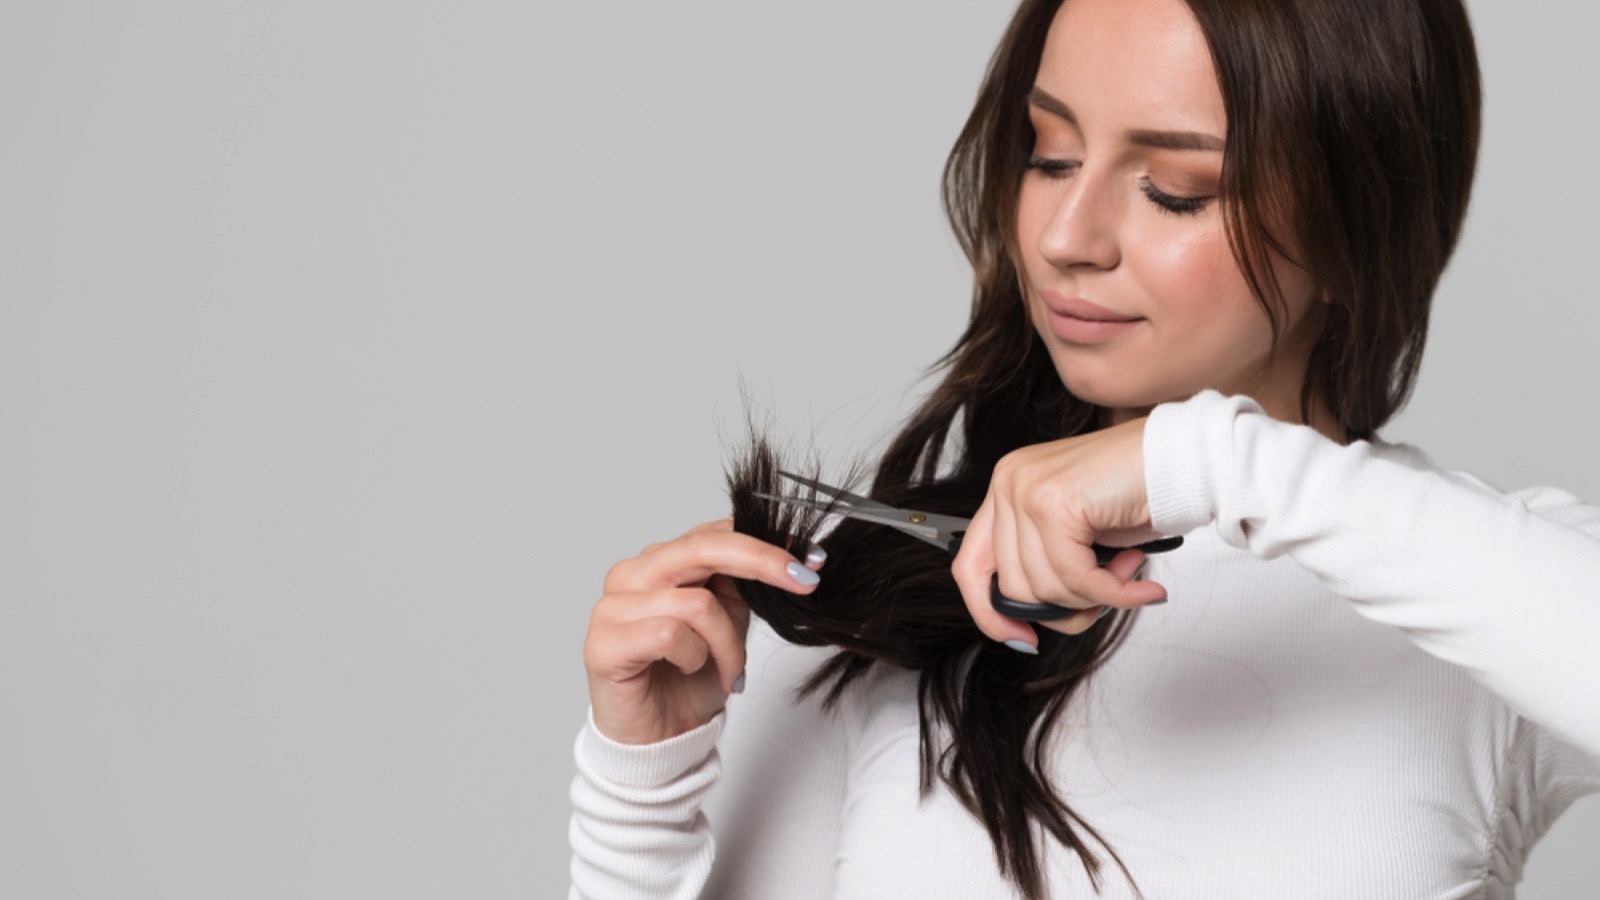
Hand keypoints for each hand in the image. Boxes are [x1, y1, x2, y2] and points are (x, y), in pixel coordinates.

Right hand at [583, 518, 823, 744]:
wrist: (659, 739)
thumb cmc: (688, 681)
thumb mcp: (730, 623)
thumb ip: (742, 585)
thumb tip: (788, 554)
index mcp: (662, 562)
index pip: (715, 532)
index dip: (766, 541)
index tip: (810, 559)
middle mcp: (633, 574)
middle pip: (703, 547)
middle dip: (762, 562)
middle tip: (802, 580)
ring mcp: (613, 605)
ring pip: (697, 604)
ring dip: (727, 644)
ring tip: (727, 670)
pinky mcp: (603, 642)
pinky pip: (670, 635)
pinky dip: (694, 657)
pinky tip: (687, 670)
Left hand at [951, 416, 1169, 646]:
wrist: (1185, 457)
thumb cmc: (1139, 492)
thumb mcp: (1077, 536)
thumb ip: (1047, 565)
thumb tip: (1028, 619)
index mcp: (1006, 489)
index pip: (969, 564)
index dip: (990, 612)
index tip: (1022, 637)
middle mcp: (1008, 483)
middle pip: (1013, 586)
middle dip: (1066, 607)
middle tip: (1109, 593)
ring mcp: (1025, 489)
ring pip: (1044, 587)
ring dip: (1095, 597)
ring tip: (1128, 573)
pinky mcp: (1053, 501)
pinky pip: (1075, 577)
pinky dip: (1113, 594)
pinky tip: (1141, 588)